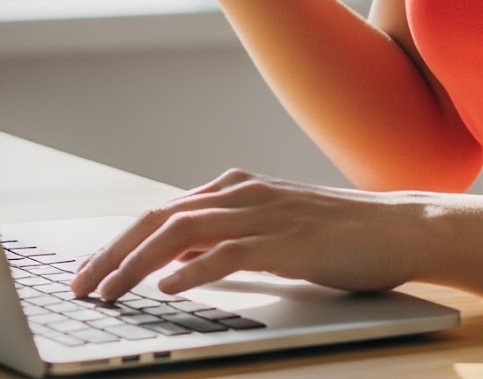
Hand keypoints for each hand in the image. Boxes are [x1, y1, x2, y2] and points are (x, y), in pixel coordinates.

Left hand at [68, 170, 436, 301]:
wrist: (402, 227)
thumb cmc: (338, 236)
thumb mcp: (269, 233)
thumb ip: (222, 240)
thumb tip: (171, 263)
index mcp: (232, 191)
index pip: (159, 214)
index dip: (118, 242)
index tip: (87, 270)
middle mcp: (240, 195)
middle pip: (157, 218)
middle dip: (112, 252)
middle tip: (80, 285)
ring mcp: (263, 214)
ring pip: (181, 232)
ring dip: (137, 263)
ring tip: (110, 290)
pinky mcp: (287, 241)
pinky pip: (229, 253)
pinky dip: (192, 270)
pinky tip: (167, 288)